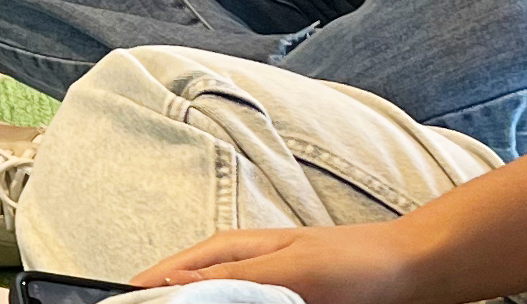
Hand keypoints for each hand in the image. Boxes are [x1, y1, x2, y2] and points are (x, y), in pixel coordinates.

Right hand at [130, 221, 427, 303]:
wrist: (410, 271)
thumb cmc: (351, 261)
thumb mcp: (287, 269)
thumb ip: (230, 276)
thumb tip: (171, 283)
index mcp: (225, 250)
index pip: (165, 276)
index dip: (137, 296)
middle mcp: (233, 269)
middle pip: (183, 298)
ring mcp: (256, 291)